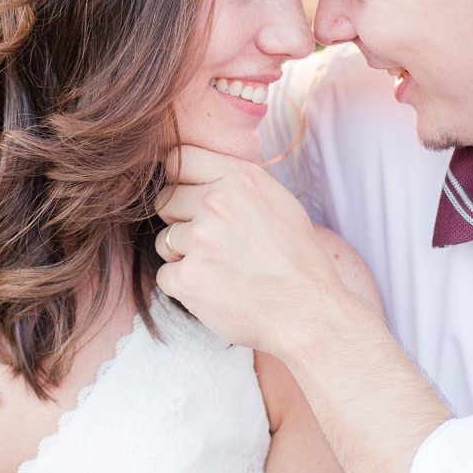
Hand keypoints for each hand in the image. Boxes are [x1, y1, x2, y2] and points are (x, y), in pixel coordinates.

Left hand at [154, 145, 355, 355]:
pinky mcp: (188, 278)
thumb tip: (203, 173)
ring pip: (164, 239)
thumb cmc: (298, 260)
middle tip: (213, 243)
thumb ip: (238, 183)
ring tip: (219, 269)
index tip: (190, 197)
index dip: (180, 180)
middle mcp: (217, 202)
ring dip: (182, 256)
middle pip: (165, 199)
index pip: (178, 158)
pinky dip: (184, 286)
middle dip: (181, 220)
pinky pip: (165, 275)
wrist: (308, 313)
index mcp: (241, 178)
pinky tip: (214, 290)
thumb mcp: (279, 202)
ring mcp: (200, 240)